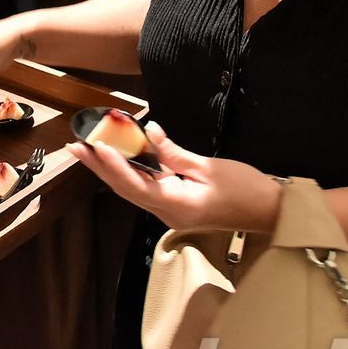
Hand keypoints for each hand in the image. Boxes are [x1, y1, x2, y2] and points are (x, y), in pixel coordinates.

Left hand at [67, 122, 281, 233]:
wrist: (272, 214)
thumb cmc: (246, 190)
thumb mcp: (209, 168)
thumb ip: (174, 153)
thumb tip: (150, 133)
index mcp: (175, 205)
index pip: (133, 184)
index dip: (111, 164)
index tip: (94, 145)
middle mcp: (166, 213)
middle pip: (124, 188)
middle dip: (99, 167)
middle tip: (75, 146)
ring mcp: (171, 212)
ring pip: (132, 189)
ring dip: (110, 170)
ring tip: (88, 150)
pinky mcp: (177, 206)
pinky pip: (147, 188)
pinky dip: (130, 172)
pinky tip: (119, 157)